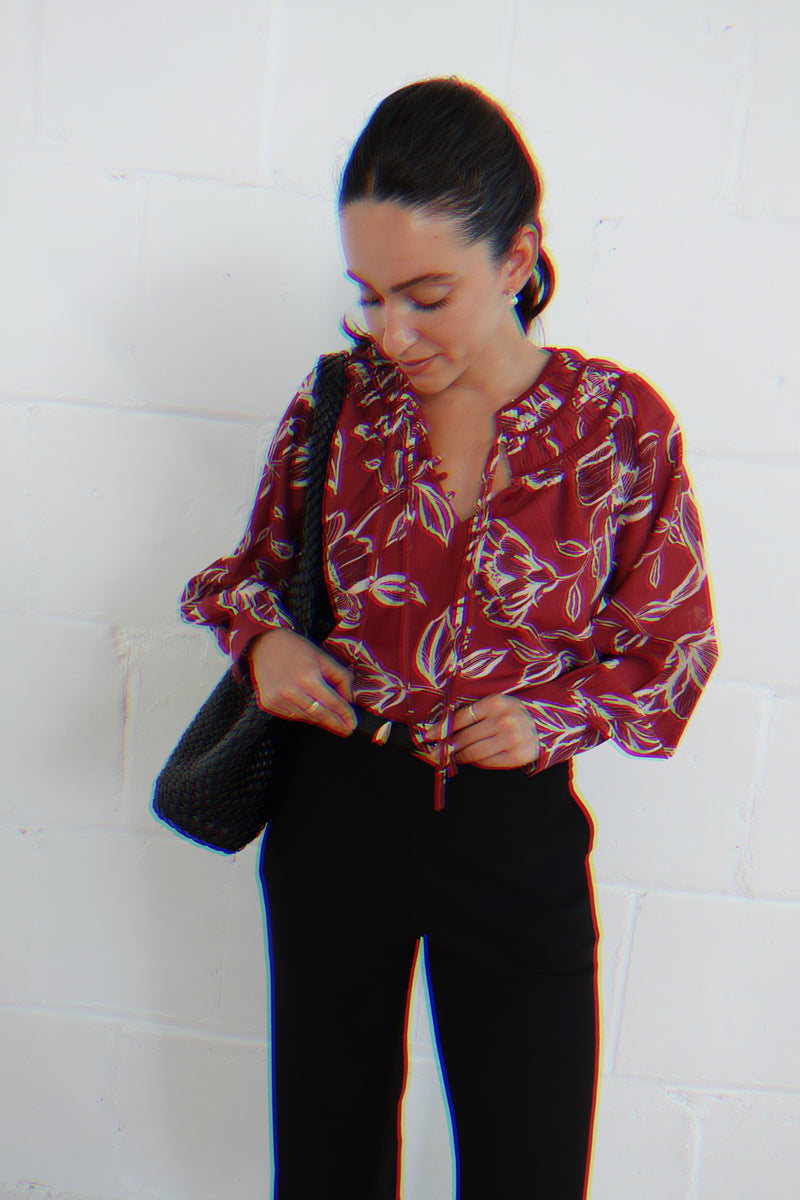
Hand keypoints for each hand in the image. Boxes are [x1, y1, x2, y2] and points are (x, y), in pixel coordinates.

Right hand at [248, 628, 356, 737]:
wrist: (264, 645)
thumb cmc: (296, 648)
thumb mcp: (325, 658)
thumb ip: (341, 678)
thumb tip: (347, 699)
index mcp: (308, 678)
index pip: (332, 703)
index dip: (344, 715)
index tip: (352, 724)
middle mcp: (291, 692)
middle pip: (320, 715)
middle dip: (335, 723)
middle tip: (347, 729)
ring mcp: (277, 700)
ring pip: (306, 718)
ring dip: (320, 719)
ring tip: (330, 718)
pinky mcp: (267, 704)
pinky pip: (291, 716)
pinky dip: (303, 714)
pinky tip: (308, 708)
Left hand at [415, 695, 538, 769]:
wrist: (542, 725)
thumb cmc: (511, 713)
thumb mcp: (494, 705)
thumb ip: (471, 713)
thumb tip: (440, 730)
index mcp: (496, 702)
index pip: (461, 718)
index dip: (441, 728)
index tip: (429, 737)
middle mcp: (505, 720)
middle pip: (465, 738)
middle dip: (447, 747)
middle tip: (435, 753)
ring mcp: (512, 739)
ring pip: (474, 753)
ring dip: (460, 756)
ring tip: (454, 756)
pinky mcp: (517, 756)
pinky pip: (487, 762)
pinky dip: (477, 762)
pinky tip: (474, 758)